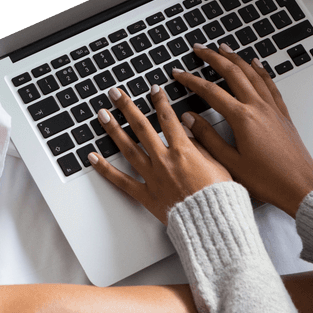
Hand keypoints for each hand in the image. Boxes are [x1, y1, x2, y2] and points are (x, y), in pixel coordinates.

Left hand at [89, 83, 231, 224]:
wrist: (211, 223)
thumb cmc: (219, 196)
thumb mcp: (218, 163)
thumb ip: (200, 144)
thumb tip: (187, 128)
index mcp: (183, 151)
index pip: (167, 118)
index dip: (159, 101)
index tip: (152, 89)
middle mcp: (164, 160)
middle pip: (141, 127)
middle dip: (127, 107)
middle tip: (115, 93)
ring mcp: (152, 177)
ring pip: (128, 148)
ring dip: (113, 130)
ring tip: (102, 115)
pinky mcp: (146, 195)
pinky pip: (121, 181)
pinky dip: (105, 169)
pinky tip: (93, 158)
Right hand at [175, 44, 312, 217]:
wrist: (300, 187)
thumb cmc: (268, 181)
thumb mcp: (231, 163)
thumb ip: (208, 138)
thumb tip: (189, 120)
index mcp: (243, 119)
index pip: (211, 91)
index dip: (192, 80)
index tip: (179, 73)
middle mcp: (259, 108)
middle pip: (233, 73)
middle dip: (214, 58)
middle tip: (199, 49)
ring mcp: (273, 109)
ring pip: (252, 73)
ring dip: (236, 58)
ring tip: (224, 48)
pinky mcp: (283, 114)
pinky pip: (270, 84)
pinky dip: (260, 70)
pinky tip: (256, 64)